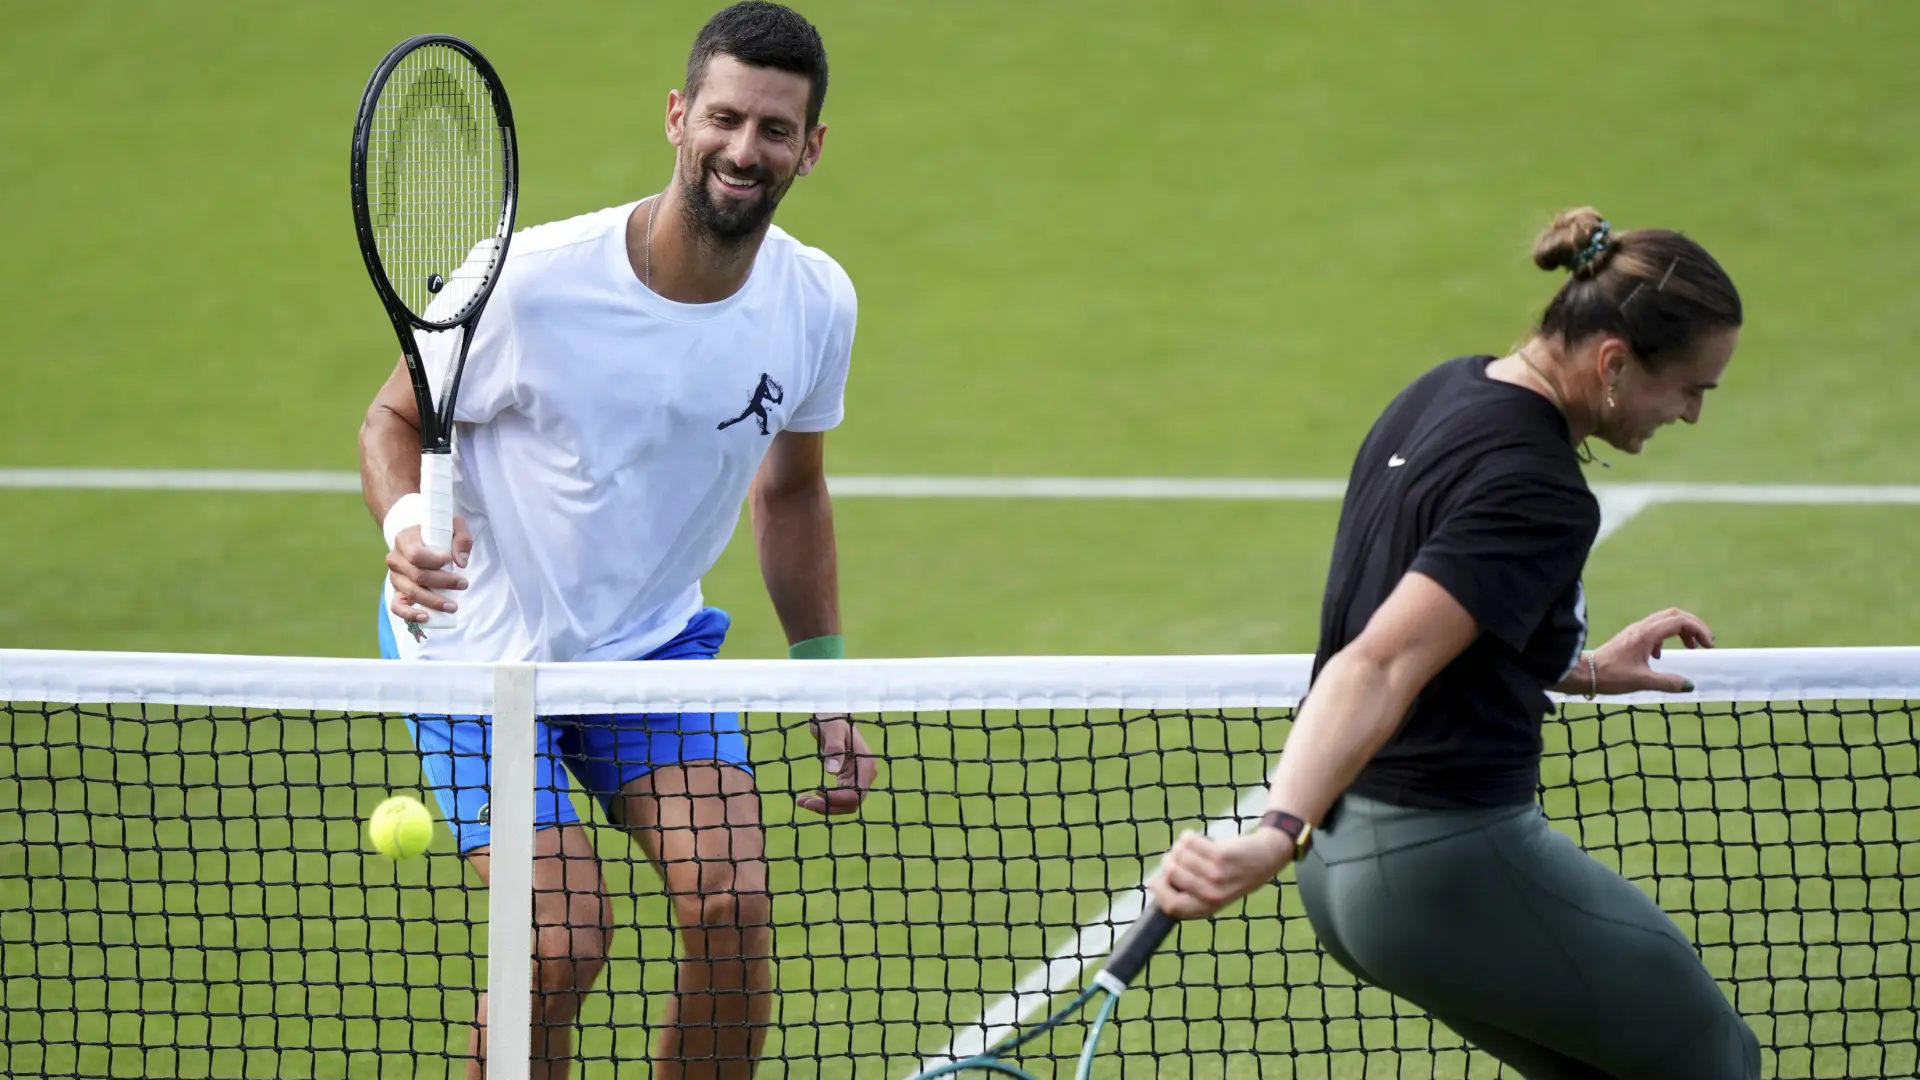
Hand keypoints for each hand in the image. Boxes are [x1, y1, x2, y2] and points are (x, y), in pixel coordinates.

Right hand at [387, 515, 473, 622]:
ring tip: (453, 606)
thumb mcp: (453, 525)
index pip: (416, 555)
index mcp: (405, 539)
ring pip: (410, 592)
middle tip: (463, 584)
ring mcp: (395, 577)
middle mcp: (395, 559)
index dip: (434, 561)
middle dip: (443, 583)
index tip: (450, 561)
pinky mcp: (397, 591)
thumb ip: (461, 538)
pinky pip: (397, 606)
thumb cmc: (438, 532)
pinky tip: (426, 617)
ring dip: (433, 601)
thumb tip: (460, 562)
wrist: (421, 538)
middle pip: (417, 576)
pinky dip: (409, 614)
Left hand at [797, 714, 875, 815]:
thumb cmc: (832, 718)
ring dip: (825, 806)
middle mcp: (866, 774)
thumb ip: (834, 748)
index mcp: (866, 765)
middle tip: (804, 802)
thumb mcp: (832, 729)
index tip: (816, 793)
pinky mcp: (848, 779)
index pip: (857, 794)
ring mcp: (858, 777)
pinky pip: (839, 797)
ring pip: (845, 804)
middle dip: (829, 806)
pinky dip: (825, 800)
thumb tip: (833, 770)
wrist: (830, 714)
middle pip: (851, 803)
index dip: (838, 800)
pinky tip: (809, 796)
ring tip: (802, 801)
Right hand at [1147, 828, 1295, 919]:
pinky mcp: (1220, 856)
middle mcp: (1211, 894)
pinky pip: (1188, 842)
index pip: (1171, 906)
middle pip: (1171, 874)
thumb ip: (1188, 893)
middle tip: (1177, 855)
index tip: (1154, 880)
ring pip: (1179, 855)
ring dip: (1180, 846)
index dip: (1158, 892)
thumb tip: (1152, 884)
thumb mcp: (1214, 892)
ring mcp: (1216, 875)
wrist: (1265, 858)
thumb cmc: (1233, 874)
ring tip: (1191, 846)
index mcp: (1208, 907)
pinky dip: (1188, 836)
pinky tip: (1194, 836)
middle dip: (1169, 861)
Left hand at [1591, 607, 1714, 693]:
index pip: (1680, 621)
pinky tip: (1661, 657)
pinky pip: (1655, 628)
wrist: (1585, 672)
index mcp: (1646, 634)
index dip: (1699, 630)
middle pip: (1675, 615)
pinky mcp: (1630, 636)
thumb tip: (1690, 686)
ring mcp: (1635, 630)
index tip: (1708, 646)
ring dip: (1682, 631)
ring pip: (1665, 620)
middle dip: (1694, 626)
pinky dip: (1667, 637)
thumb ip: (1667, 683)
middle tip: (1705, 643)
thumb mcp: (1642, 681)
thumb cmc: (1610, 676)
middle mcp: (1642, 627)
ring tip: (1691, 648)